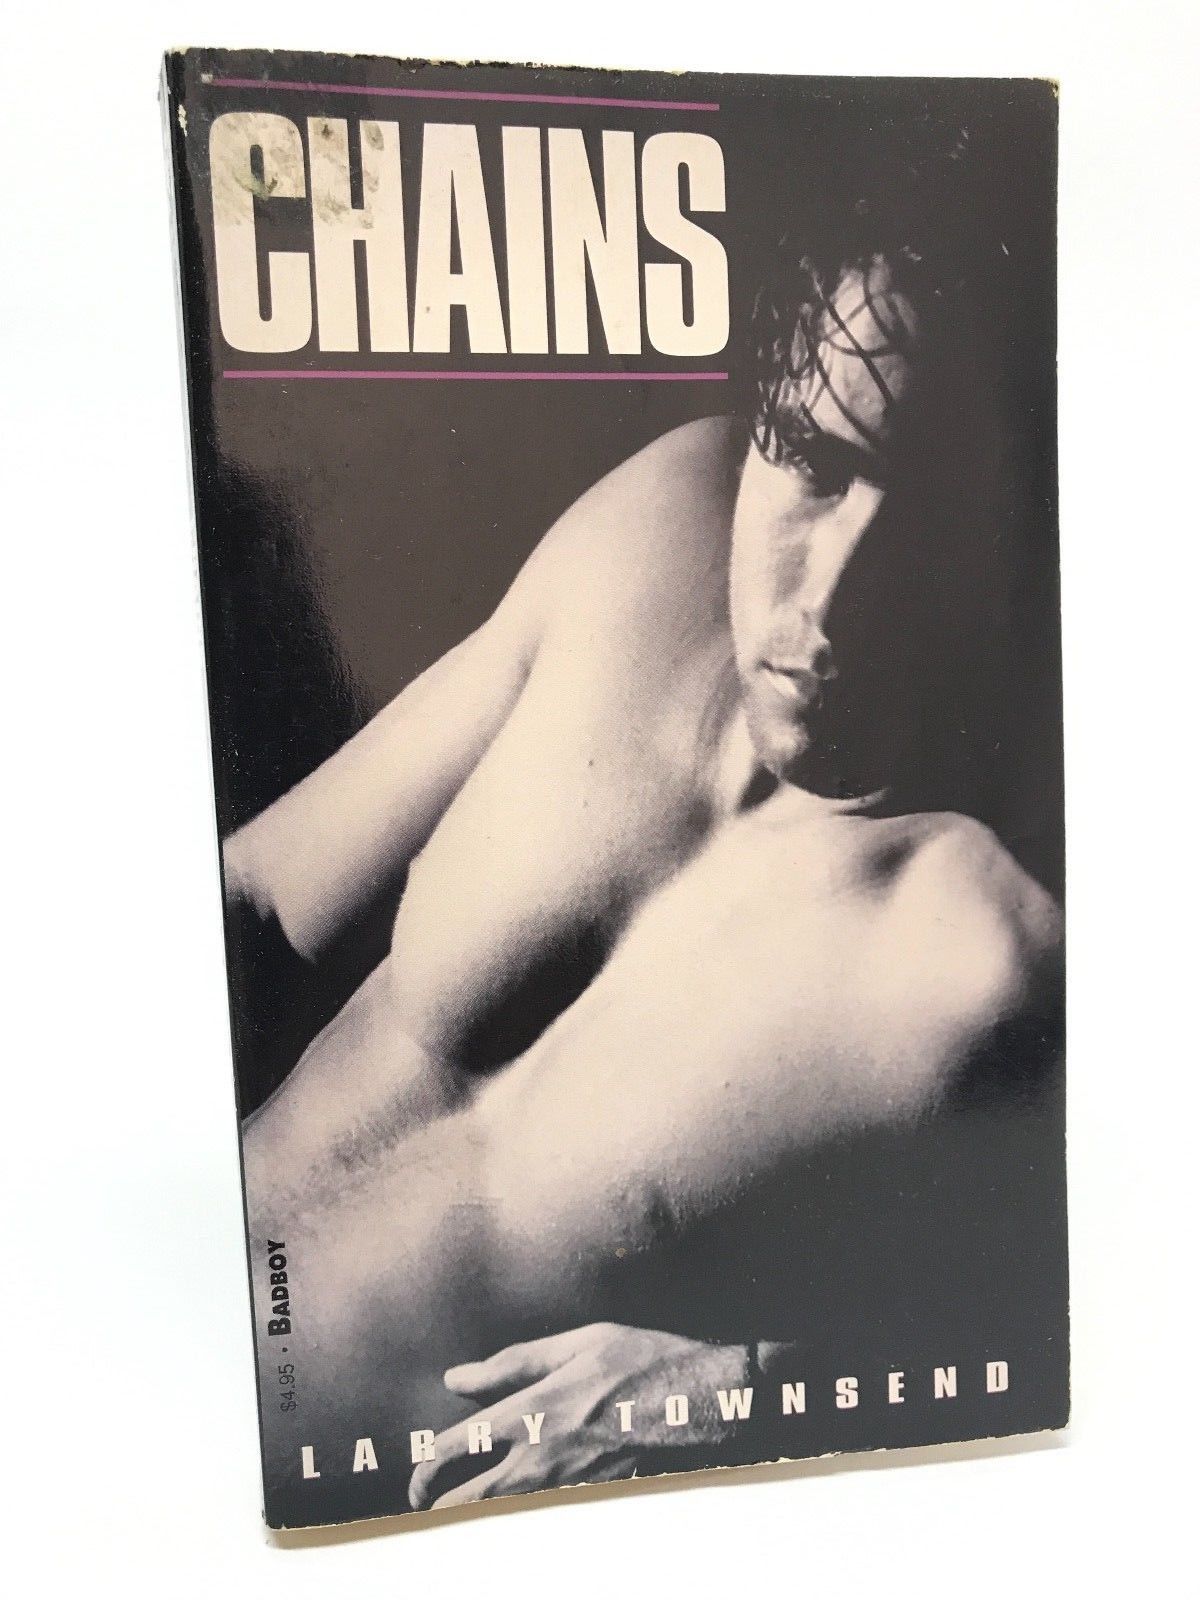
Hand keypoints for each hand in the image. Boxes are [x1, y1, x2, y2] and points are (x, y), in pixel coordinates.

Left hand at [408, 1322, 749, 1509]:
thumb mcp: (577, 1343)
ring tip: (457, 1509)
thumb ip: (512, 1363)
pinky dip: (515, 1514)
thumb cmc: (642, 1361)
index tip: (415, 1476)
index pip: (456, 1448)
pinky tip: (513, 1506)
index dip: (425, 1467)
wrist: (703, 1402)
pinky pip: (539, 1513)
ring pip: (500, 1513)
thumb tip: (457, 1378)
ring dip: (473, 1513)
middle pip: (469, 1498)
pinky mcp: (590, 1497)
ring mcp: (567, 1483)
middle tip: (424, 1503)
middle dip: (438, 1504)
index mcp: (532, 1410)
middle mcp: (542, 1456)